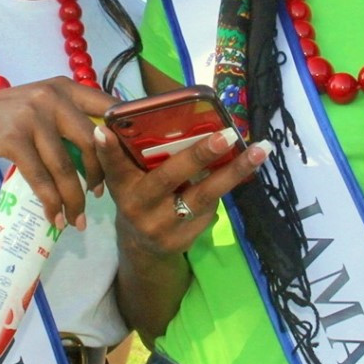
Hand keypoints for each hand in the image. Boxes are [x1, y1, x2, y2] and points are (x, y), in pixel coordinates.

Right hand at [0, 78, 118, 229]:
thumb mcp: (41, 106)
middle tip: (99, 195)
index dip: (124, 136)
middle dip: (99, 175)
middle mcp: (51, 97)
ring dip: (74, 199)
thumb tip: (108, 147)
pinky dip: (51, 202)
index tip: (131, 162)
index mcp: (64, 87)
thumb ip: (70, 117)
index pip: (108, 108)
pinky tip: (55, 216)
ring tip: (77, 219)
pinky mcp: (13, 139)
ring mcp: (32, 117)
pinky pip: (41, 178)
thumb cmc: (5, 119)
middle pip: (92, 143)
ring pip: (66, 167)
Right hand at [96, 124, 269, 260]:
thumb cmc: (140, 196)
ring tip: (259, 150)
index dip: (108, 151)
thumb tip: (158, 116)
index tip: (104, 131)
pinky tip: (242, 171)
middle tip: (225, 135)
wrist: (142, 248)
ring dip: (233, 172)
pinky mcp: (184, 239)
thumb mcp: (131, 179)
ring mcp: (162, 226)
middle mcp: (138, 206)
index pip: (115, 166)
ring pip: (203, 195)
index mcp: (122, 186)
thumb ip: (136, 154)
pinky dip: (225, 186)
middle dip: (199, 155)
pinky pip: (211, 208)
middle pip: (169, 177)